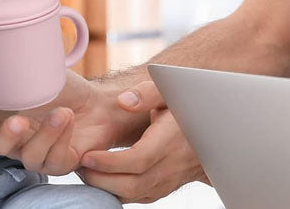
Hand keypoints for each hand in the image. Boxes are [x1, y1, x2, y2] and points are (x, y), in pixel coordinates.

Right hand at [0, 72, 130, 175]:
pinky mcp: (59, 165)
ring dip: (46, 134)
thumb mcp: (43, 78)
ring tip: (62, 113)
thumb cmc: (66, 89)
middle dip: (8, 134)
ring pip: (30, 156)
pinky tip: (70, 120)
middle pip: (0, 145)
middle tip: (19, 120)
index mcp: (6, 116)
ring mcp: (37, 154)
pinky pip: (54, 160)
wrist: (98, 103)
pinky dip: (62, 139)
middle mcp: (18, 139)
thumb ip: (21, 76)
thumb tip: (6, 60)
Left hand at [78, 81, 208, 203]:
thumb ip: (146, 93)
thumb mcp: (168, 91)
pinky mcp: (164, 187)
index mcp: (170, 140)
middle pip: (132, 184)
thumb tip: (124, 102)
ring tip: (85, 171)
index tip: (86, 155)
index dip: (109, 162)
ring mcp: (168, 180)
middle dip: (100, 179)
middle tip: (79, 165)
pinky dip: (116, 192)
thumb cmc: (184, 105)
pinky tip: (101, 178)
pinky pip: (138, 197)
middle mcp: (170, 165)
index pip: (137, 160)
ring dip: (105, 188)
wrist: (210, 129)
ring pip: (133, 195)